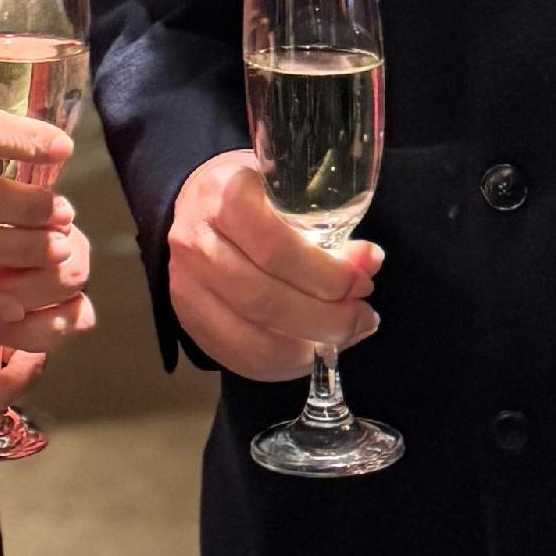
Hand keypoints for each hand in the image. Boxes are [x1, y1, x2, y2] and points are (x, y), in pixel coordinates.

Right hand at [167, 146, 380, 382]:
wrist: (197, 208)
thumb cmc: (255, 195)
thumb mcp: (290, 191)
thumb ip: (328, 225)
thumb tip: (368, 263)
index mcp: (224, 197)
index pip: (275, 248)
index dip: (326, 274)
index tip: (361, 281)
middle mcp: (197, 243)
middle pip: (264, 299)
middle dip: (326, 317)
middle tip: (362, 316)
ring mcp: (187, 288)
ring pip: (253, 338)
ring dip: (310, 346)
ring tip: (345, 334)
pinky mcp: (190, 322)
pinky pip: (242, 359)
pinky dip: (288, 364)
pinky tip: (315, 349)